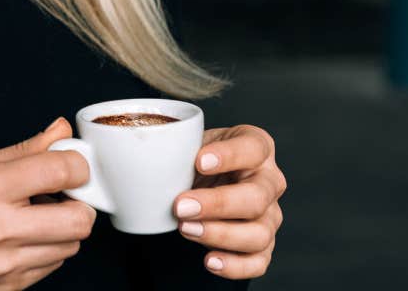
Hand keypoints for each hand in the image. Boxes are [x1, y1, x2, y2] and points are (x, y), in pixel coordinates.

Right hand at [0, 118, 98, 289]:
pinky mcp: (10, 287)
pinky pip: (54, 265)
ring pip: (71, 245)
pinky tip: (24, 239)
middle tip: (63, 196)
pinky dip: (47, 249)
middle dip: (79, 204)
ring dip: (63, 229)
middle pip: (78, 219)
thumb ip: (25, 150)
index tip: (72, 165)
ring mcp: (4, 264)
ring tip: (35, 218)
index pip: (60, 171)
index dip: (76, 164)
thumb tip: (62, 132)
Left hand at [173, 124, 285, 279]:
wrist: (201, 179)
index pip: (253, 148)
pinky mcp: (263, 244)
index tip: (199, 161)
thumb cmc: (197, 158)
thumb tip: (137, 157)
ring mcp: (270, 215)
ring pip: (259, 233)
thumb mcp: (189, 142)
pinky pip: (258, 262)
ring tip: (186, 229)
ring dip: (220, 235)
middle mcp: (270, 181)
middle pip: (256, 197)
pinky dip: (235, 265)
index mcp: (257, 147)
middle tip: (182, 206)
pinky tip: (210, 260)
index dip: (228, 155)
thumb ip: (175, 145)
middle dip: (217, 204)